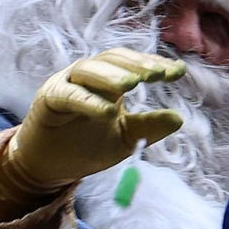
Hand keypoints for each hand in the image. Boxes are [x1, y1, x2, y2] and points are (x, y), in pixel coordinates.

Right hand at [0, 48, 186, 222]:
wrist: (49, 168)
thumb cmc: (86, 147)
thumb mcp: (125, 138)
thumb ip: (149, 126)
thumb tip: (180, 117)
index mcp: (107, 81)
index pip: (132, 64)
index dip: (154, 64)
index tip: (179, 72)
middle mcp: (87, 76)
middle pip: (111, 60)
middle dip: (136, 65)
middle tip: (158, 74)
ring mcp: (66, 84)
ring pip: (89, 70)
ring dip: (112, 75)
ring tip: (134, 84)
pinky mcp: (48, 99)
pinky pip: (69, 95)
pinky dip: (89, 101)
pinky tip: (110, 110)